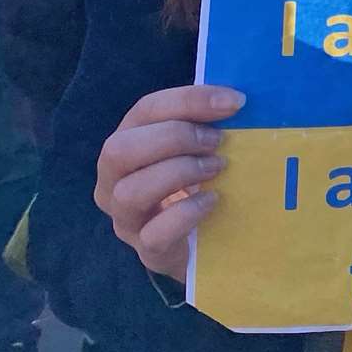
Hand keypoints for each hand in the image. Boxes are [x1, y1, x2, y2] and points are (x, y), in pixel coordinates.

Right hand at [94, 85, 244, 284]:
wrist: (203, 241)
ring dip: (178, 172)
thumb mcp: (196, 147)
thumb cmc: (198, 181)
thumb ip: (206, 123)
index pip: (145, 110)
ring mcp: (126, 219)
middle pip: (119, 149)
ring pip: (129, 192)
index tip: (234, 102)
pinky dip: (186, 213)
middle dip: (174, 137)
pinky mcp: (148, 252)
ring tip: (217, 168)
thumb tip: (237, 100)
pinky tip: (212, 201)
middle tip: (217, 141)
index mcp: (127, 142)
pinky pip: (154, 234)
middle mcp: (113, 180)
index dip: (188, 100)